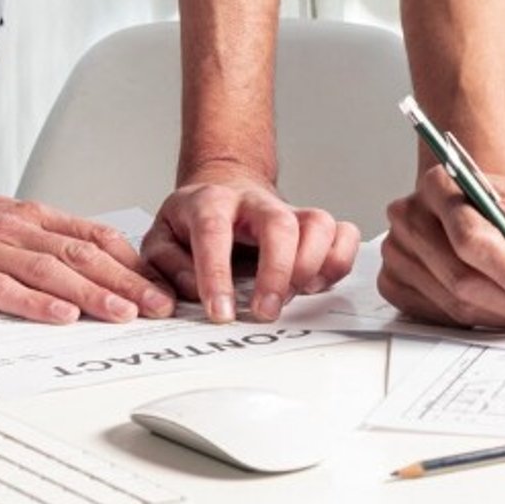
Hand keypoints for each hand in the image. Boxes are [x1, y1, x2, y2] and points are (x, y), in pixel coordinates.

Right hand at [0, 195, 176, 322]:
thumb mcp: (6, 224)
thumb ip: (47, 241)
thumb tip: (101, 266)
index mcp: (32, 216)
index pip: (95, 235)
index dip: (133, 262)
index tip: (163, 284)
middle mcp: (15, 228)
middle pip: (83, 255)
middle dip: (127, 282)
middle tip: (160, 306)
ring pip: (52, 271)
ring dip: (94, 294)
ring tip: (125, 314)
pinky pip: (4, 289)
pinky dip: (35, 303)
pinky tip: (63, 316)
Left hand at [141, 161, 361, 323]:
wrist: (224, 190)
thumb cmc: (193, 222)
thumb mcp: (161, 240)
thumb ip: (164, 269)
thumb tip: (184, 297)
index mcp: (210, 202)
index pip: (213, 231)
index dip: (216, 274)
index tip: (221, 313)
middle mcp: (255, 202)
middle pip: (278, 224)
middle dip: (276, 272)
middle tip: (265, 312)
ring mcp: (289, 211)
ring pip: (318, 223)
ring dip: (311, 266)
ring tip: (292, 297)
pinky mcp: (314, 225)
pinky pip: (343, 234)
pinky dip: (338, 261)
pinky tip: (316, 284)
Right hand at [377, 162, 504, 328]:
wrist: (485, 212)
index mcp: (441, 184)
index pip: (472, 236)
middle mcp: (410, 215)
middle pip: (460, 276)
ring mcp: (396, 251)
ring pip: (451, 303)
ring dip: (498, 316)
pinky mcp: (393, 282)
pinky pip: (437, 317)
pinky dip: (475, 322)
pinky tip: (499, 310)